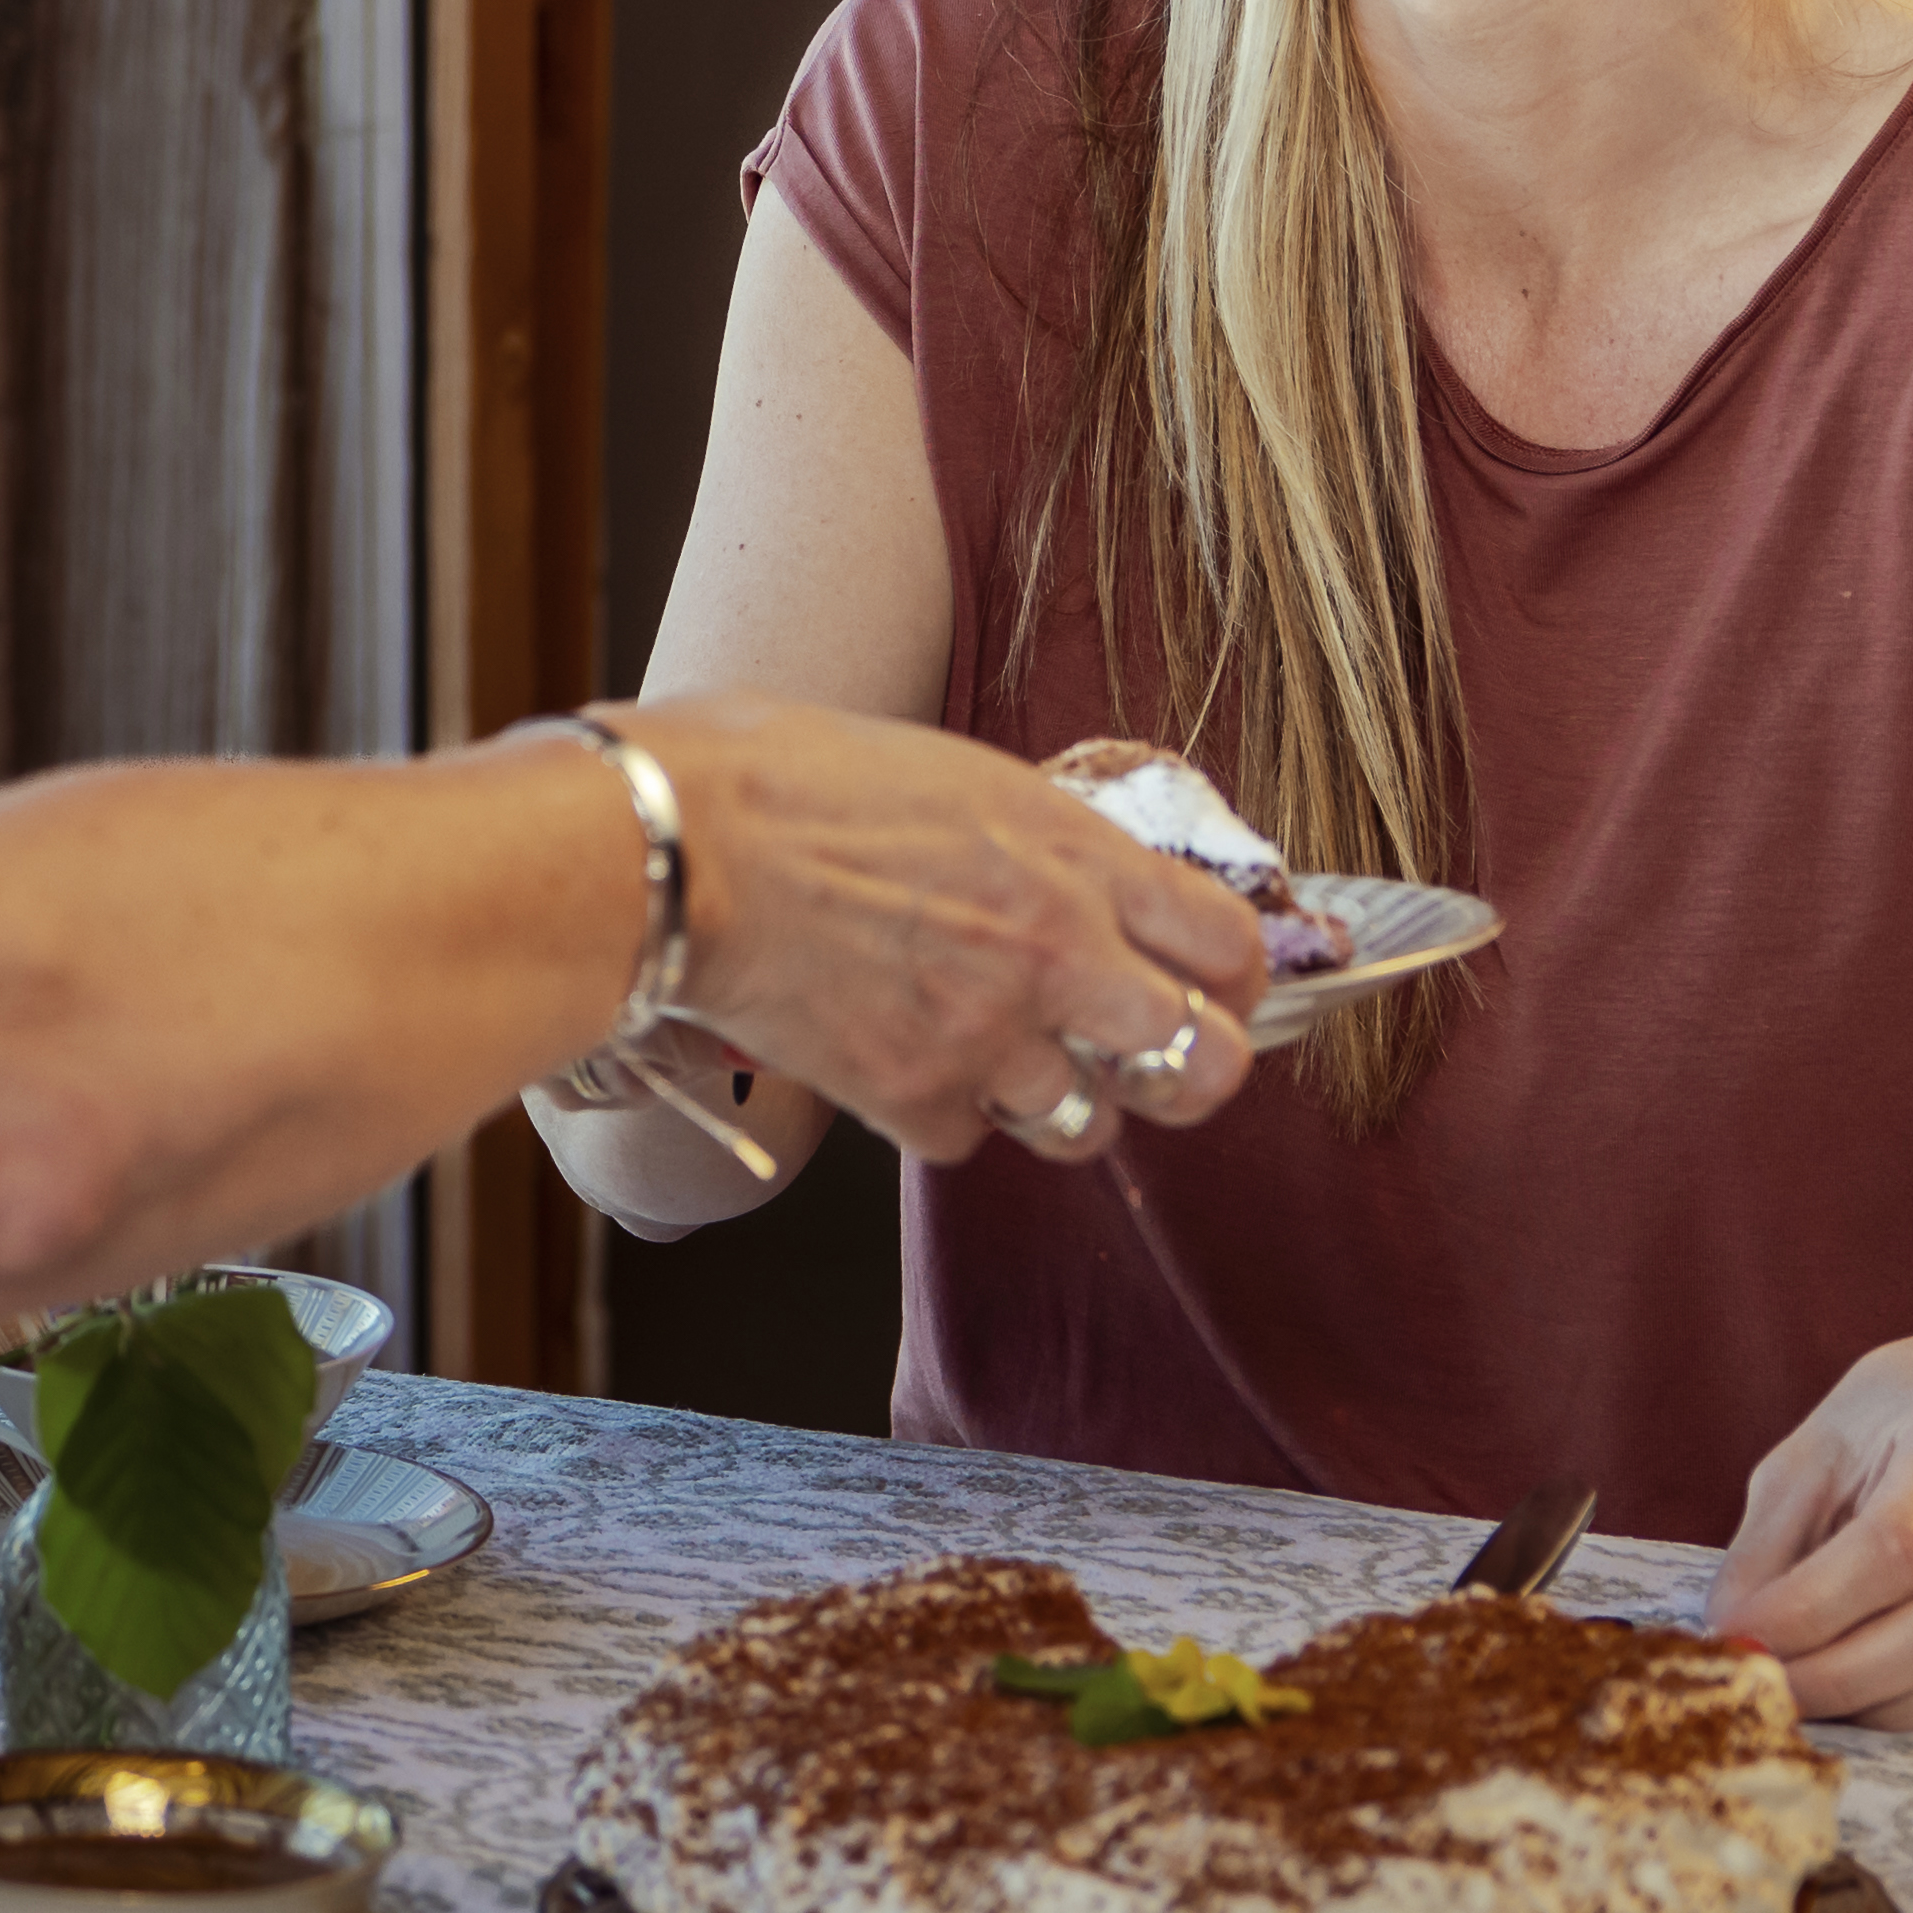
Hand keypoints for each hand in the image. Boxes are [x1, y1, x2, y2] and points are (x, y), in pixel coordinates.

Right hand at [608, 701, 1274, 1167]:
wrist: (675, 845)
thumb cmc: (784, 778)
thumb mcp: (950, 771)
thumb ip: (1033, 839)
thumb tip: (1072, 878)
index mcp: (1072, 853)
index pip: (1231, 943)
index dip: (1236, 978)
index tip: (1214, 986)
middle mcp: (1054, 951)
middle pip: (1204, 1064)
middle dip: (1191, 1075)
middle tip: (1153, 1065)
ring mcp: (985, 1033)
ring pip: (1087, 1125)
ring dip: (1058, 1103)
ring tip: (1009, 1064)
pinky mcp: (910, 1096)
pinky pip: (967, 1140)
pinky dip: (943, 1115)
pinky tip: (902, 1060)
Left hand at [1707, 1314, 1912, 1728]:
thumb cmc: (1908, 1416)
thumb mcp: (1819, 1445)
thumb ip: (1771, 1538)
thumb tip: (1730, 1628)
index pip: (1896, 1546)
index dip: (1812, 1607)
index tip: (1739, 1638)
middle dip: (1843, 1673)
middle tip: (1764, 1684)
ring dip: (1882, 1701)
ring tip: (1804, 1696)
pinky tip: (1865, 1699)